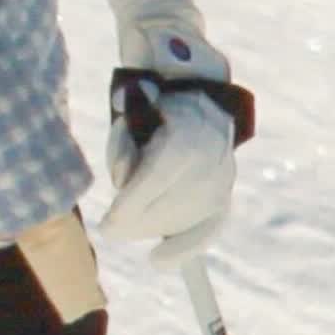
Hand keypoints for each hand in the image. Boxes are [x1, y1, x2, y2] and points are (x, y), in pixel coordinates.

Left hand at [99, 21, 252, 269]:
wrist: (186, 73)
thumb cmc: (146, 91)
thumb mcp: (128, 112)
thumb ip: (125, 149)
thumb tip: (123, 189)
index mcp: (186, 134)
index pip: (156, 180)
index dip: (130, 206)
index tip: (108, 226)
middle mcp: (212, 157)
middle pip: (170, 205)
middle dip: (137, 221)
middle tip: (112, 228)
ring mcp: (223, 173)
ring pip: (186, 217)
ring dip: (154, 225)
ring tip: (130, 222)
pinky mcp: (226, 184)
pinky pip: (209, 224)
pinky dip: (185, 245)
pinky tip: (160, 260)